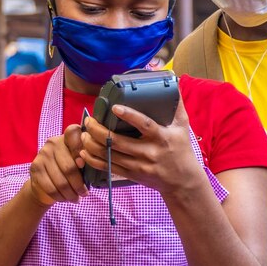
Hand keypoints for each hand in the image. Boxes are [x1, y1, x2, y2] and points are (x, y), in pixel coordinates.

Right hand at [25, 124, 86, 207]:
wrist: (44, 182)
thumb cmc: (67, 170)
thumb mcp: (78, 162)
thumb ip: (82, 159)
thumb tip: (82, 163)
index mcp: (66, 137)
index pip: (74, 133)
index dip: (80, 149)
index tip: (83, 165)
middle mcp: (53, 143)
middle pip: (69, 167)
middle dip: (79, 185)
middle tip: (85, 193)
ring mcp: (42, 155)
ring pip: (61, 181)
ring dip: (71, 194)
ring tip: (76, 198)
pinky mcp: (35, 168)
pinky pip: (51, 188)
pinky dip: (61, 197)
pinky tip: (65, 199)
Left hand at [79, 96, 205, 199]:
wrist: (183, 182)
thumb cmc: (182, 150)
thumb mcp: (183, 127)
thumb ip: (176, 106)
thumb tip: (172, 84)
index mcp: (161, 137)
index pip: (144, 124)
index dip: (129, 115)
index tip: (114, 107)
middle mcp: (149, 151)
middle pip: (118, 142)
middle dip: (98, 131)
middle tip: (88, 121)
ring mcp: (139, 165)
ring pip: (110, 155)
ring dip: (92, 144)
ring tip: (83, 134)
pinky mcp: (132, 175)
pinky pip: (109, 168)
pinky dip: (94, 160)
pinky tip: (85, 152)